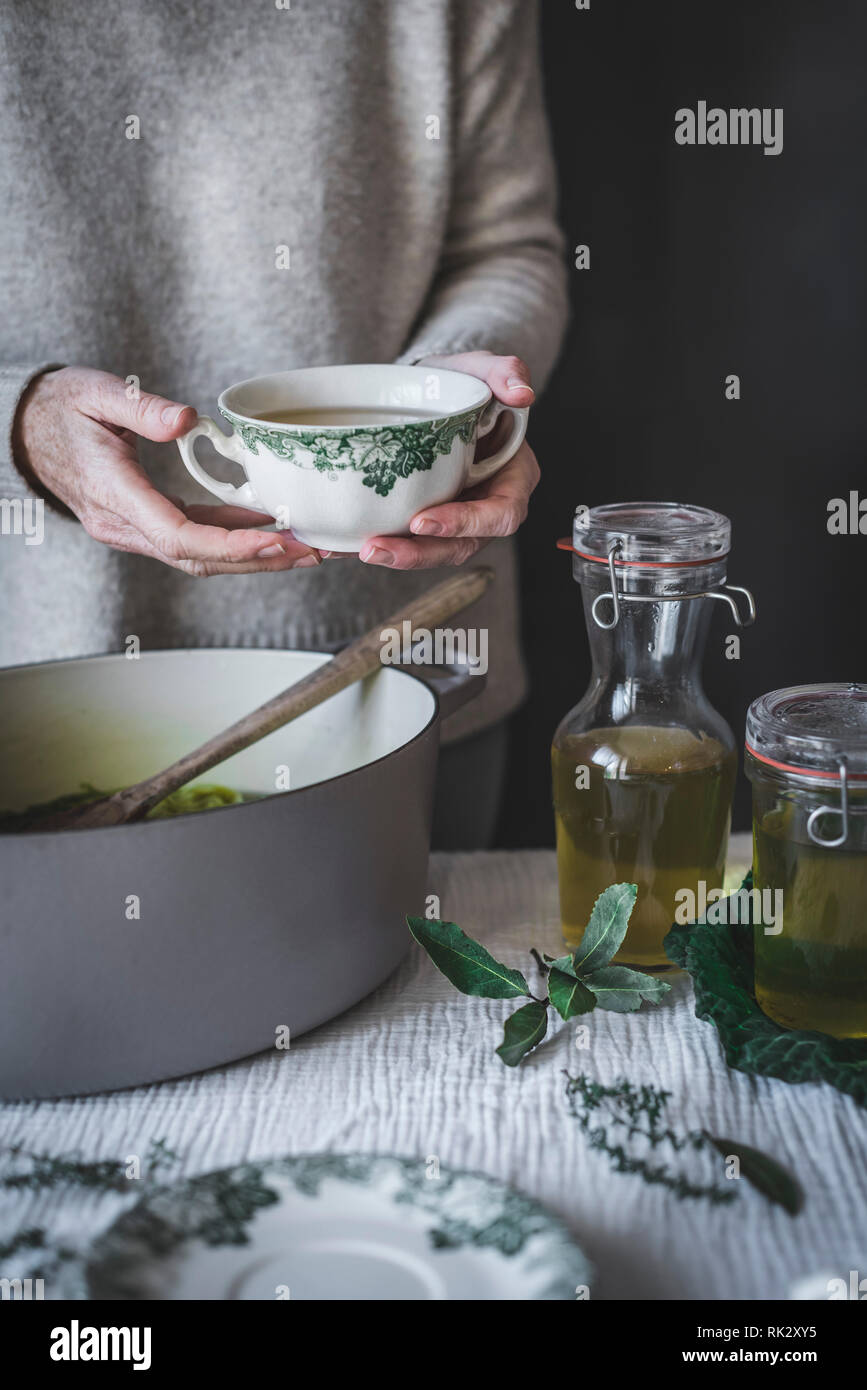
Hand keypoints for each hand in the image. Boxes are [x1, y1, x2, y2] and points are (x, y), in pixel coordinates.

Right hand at [13, 367, 320, 574]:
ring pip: (198, 558)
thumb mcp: (97, 392)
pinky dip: (231, 540)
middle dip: (258, 560)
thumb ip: (140, 408)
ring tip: (303, 547)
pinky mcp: (141, 523)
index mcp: (113, 494)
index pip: (179, 537)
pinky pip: (192, 541)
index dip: (230, 546)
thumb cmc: (59, 406)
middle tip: (311, 551)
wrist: (23, 427)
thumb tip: (185, 418)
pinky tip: (268, 530)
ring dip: (251, 556)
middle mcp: (122, 524)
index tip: (275, 540)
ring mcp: (131, 529)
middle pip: (198, 560)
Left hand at [357, 351, 538, 569]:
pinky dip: (376, 546)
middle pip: (461, 546)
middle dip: (419, 553)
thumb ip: (504, 372)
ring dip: (396, 556)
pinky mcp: (425, 522)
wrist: (426, 391)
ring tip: (360, 550)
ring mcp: (456, 519)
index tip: (422, 520)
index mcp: (513, 479)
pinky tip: (341, 547)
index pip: (501, 514)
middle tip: (376, 547)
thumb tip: (522, 393)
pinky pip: (406, 543)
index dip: (465, 523)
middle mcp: (487, 507)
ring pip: (432, 551)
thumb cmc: (459, 383)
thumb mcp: (480, 368)